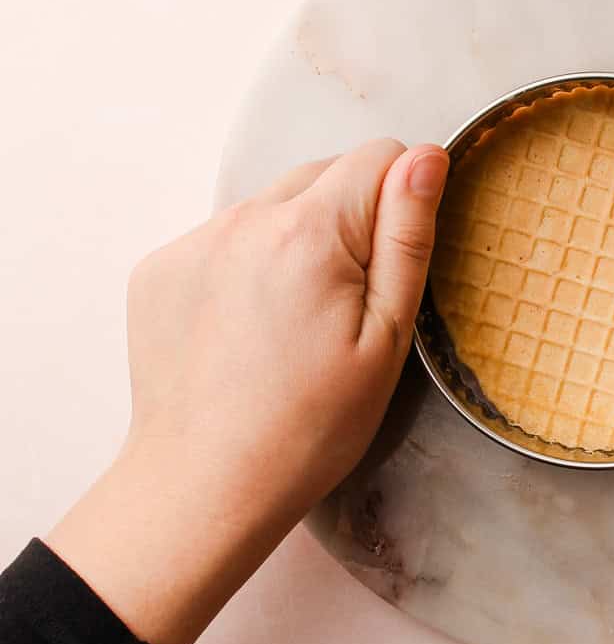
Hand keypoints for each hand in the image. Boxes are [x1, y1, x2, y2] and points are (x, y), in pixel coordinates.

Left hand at [51, 139, 447, 643]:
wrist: (202, 487)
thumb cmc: (306, 430)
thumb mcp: (385, 339)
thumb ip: (406, 237)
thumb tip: (424, 157)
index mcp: (308, 233)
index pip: (379, 156)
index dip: (402, 202)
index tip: (390, 267)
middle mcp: (243, 220)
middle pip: (323, 175)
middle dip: (348, 220)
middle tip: (345, 307)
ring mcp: (193, 242)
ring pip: (272, 208)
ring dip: (295, 243)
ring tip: (294, 324)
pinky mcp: (159, 268)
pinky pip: (223, 239)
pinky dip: (245, 267)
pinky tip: (250, 331)